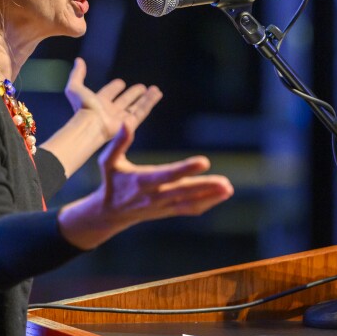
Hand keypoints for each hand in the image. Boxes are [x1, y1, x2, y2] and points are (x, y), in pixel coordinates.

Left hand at [64, 57, 162, 142]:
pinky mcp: (129, 124)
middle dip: (133, 94)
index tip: (121, 83)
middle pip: (124, 101)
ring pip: (135, 107)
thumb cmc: (82, 109)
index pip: (108, 94)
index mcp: (98, 103)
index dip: (114, 88)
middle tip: (142, 87)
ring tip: (155, 90)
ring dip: (145, 98)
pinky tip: (157, 94)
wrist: (90, 125)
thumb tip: (78, 60)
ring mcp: (120, 118)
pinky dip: (149, 103)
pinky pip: (141, 112)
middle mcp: (109, 111)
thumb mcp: (75, 88)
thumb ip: (77, 74)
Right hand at [97, 124, 233, 226]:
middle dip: (205, 187)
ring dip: (210, 196)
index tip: (203, 161)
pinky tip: (221, 196)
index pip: (167, 175)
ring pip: (190, 202)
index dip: (185, 169)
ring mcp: (163, 206)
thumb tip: (127, 122)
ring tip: (228, 189)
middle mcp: (154, 196)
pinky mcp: (168, 211)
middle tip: (225, 183)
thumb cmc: (111, 182)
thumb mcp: (108, 162)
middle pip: (183, 191)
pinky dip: (206, 203)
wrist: (110, 212)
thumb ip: (118, 143)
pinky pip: (189, 209)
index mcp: (142, 181)